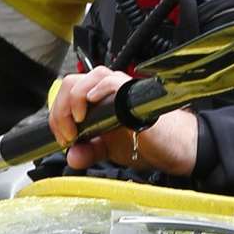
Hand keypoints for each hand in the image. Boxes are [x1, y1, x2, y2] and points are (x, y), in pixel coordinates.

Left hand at [49, 66, 197, 176]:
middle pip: (73, 82)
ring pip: (90, 76)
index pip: (67, 94)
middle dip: (61, 109)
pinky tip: (91, 105)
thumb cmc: (148, 142)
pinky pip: (113, 82)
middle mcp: (108, 90)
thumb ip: (89, 151)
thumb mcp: (109, 150)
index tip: (63, 138)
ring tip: (77, 122)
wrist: (175, 148)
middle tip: (67, 134)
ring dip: (75, 99)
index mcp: (99, 99)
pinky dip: (98, 90)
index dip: (57, 115)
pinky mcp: (135, 96)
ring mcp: (122, 89)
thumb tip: (72, 157)